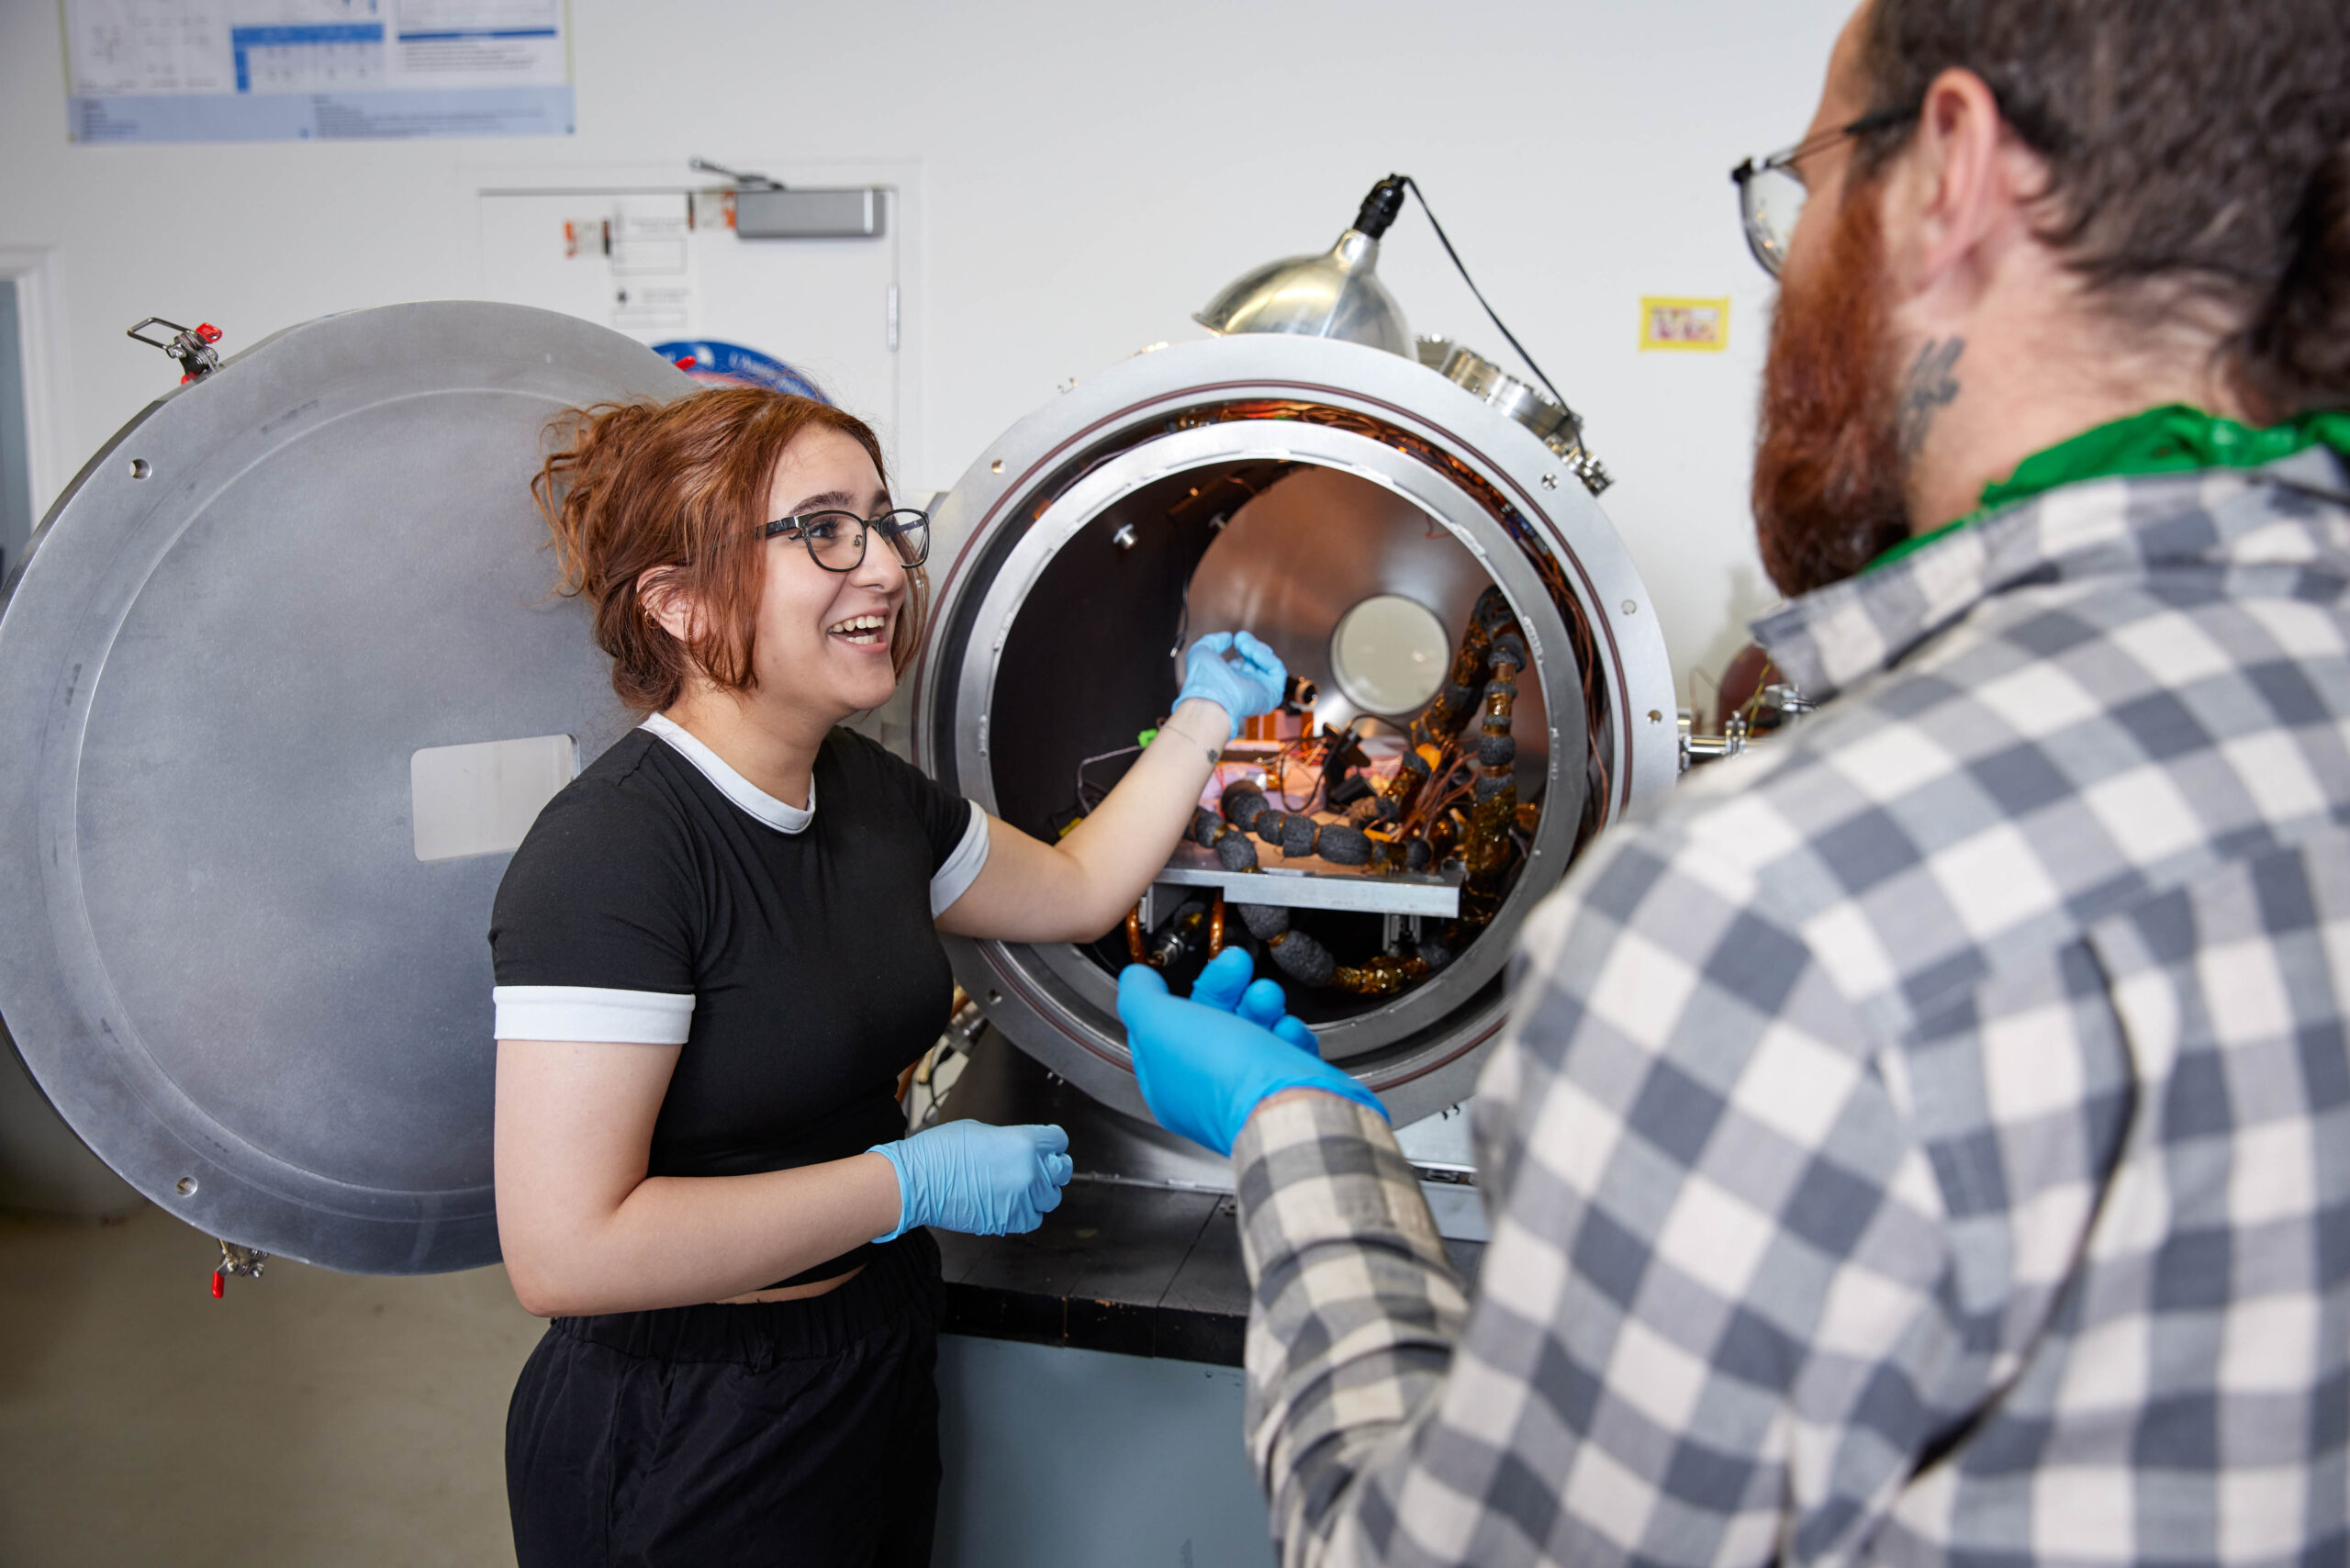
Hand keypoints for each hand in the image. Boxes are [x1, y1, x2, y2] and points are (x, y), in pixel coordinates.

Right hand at [870, 1121, 1072, 1240]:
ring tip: (1020, 1188)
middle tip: (1040, 1168)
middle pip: (1061, 1171)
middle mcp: (1030, 1171)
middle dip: (1052, 1168)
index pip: (1058, 1141)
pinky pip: (1033, 1219)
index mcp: (1025, 1142)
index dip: (1052, 1143)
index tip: (1048, 1147)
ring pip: (1050, 1198)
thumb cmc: (941, 1152)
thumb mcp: (981, 1130)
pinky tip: (1011, 1204)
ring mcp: (1021, 1198)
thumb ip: (1010, 1140)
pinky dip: (1026, 1213)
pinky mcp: (1009, 1220)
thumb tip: (1019, 1148)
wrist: (919, 1182)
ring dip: (1039, 1193)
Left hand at [1117, 948, 1386, 1155]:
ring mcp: (1249, 1086)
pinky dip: (1288, 1031)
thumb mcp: (1157, 1023)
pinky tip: (1286, 1028)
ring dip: (1260, 1003)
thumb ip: (1138, 997)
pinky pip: (1286, 1046)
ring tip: (1265, 996)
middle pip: (1211, 1021)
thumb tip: (1135, 979)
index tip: (1181, 970)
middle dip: (1225, 987)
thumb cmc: (1222, 1074)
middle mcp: (1210, 1087)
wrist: (1286, 1104)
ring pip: (1252, 1028)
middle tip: (1236, 964)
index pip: (1162, 1030)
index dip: (1171, 995)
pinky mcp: (1286, 1082)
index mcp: (1170, 1082)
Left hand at [1176, 631, 1287, 744]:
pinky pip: (1277, 671)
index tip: (1235, 638)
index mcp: (1228, 681)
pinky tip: (1254, 653)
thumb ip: (1212, 640)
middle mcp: (1244, 686)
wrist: (1211, 697)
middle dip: (1251, 645)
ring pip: (1268, 664)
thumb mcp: (1201, 651)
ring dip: (1258, 649)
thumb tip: (1227, 637)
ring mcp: (1258, 691)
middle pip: (1257, 661)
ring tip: (1246, 646)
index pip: (1242, 660)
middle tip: (1241, 639)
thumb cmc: (1203, 680)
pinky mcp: (1271, 694)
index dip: (1242, 645)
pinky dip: (1268, 658)